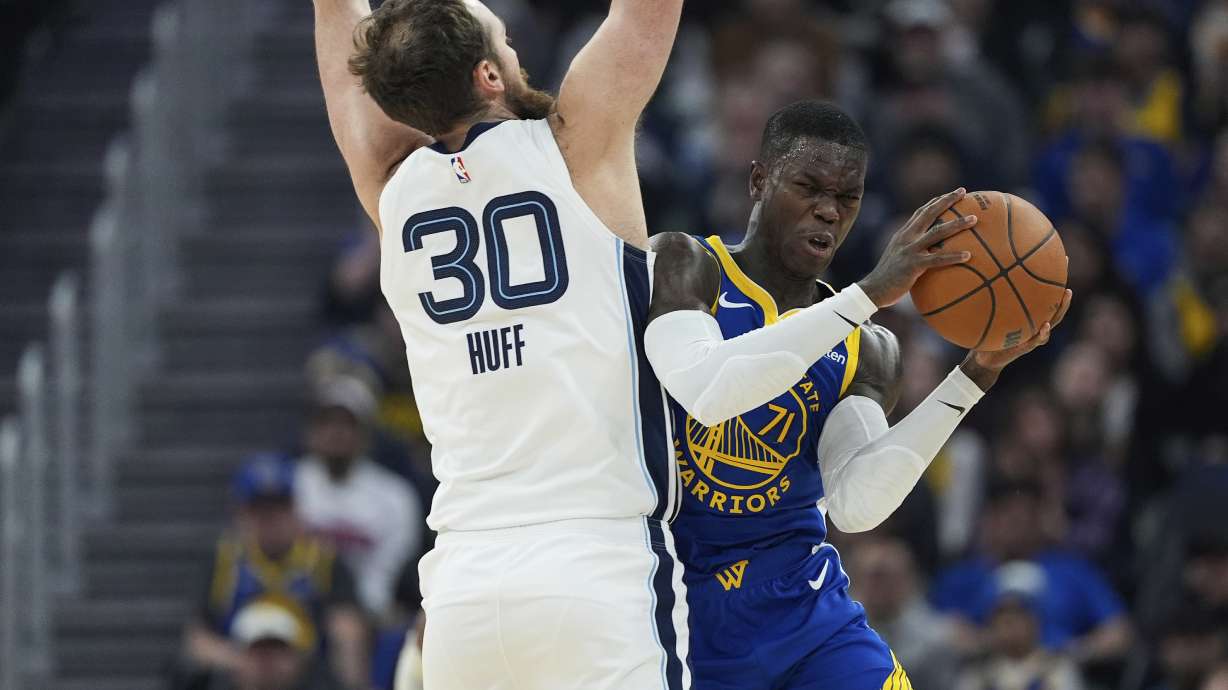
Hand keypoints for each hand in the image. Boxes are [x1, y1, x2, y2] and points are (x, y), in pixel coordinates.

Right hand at [857, 188, 976, 307]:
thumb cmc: (889, 278)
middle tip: (963, 192)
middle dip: (947, 200)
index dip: (936, 201)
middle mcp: (906, 237)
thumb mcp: (898, 257)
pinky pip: (937, 259)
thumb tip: (932, 253)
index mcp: (903, 234)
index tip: (951, 194)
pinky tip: (968, 256)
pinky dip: (953, 256)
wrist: (873, 290)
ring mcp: (910, 250)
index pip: (921, 212)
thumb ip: (912, 250)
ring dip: (957, 224)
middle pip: (929, 213)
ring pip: (937, 232)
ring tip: (974, 219)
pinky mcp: (913, 265)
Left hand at [960, 288, 1073, 390]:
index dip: (1053, 293)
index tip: (1060, 277)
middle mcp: (1034, 328)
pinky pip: (1038, 339)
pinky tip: (1045, 325)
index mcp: (1030, 320)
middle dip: (1063, 301)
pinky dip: (1043, 333)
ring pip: (1052, 324)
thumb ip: (992, 305)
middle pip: (1054, 313)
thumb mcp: (991, 318)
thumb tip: (983, 281)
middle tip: (1068, 288)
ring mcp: (1033, 338)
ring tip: (1065, 297)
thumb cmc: (988, 335)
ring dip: (1060, 311)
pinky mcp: (1026, 347)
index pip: (1044, 305)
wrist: (985, 358)